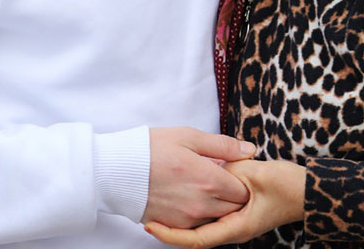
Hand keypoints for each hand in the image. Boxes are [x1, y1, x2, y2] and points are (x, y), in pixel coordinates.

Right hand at [141, 127, 257, 227]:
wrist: (114, 170)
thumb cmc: (151, 148)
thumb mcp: (189, 137)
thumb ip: (223, 146)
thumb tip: (250, 150)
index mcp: (209, 180)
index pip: (243, 191)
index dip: (241, 181)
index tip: (232, 172)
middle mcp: (200, 204)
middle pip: (233, 208)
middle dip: (232, 196)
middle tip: (219, 179)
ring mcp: (185, 219)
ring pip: (216, 219)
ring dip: (216, 207)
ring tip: (202, 188)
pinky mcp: (171, 226)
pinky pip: (196, 227)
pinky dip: (198, 215)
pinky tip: (188, 198)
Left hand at [145, 159, 306, 247]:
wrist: (310, 190)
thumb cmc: (288, 186)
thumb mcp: (256, 174)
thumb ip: (230, 171)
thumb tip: (210, 167)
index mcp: (236, 226)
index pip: (195, 240)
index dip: (170, 234)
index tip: (150, 225)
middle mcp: (233, 229)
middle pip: (194, 235)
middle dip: (170, 227)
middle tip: (146, 212)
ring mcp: (236, 222)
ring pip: (202, 226)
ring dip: (181, 219)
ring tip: (158, 205)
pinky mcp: (239, 213)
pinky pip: (212, 216)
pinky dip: (196, 210)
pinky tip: (186, 196)